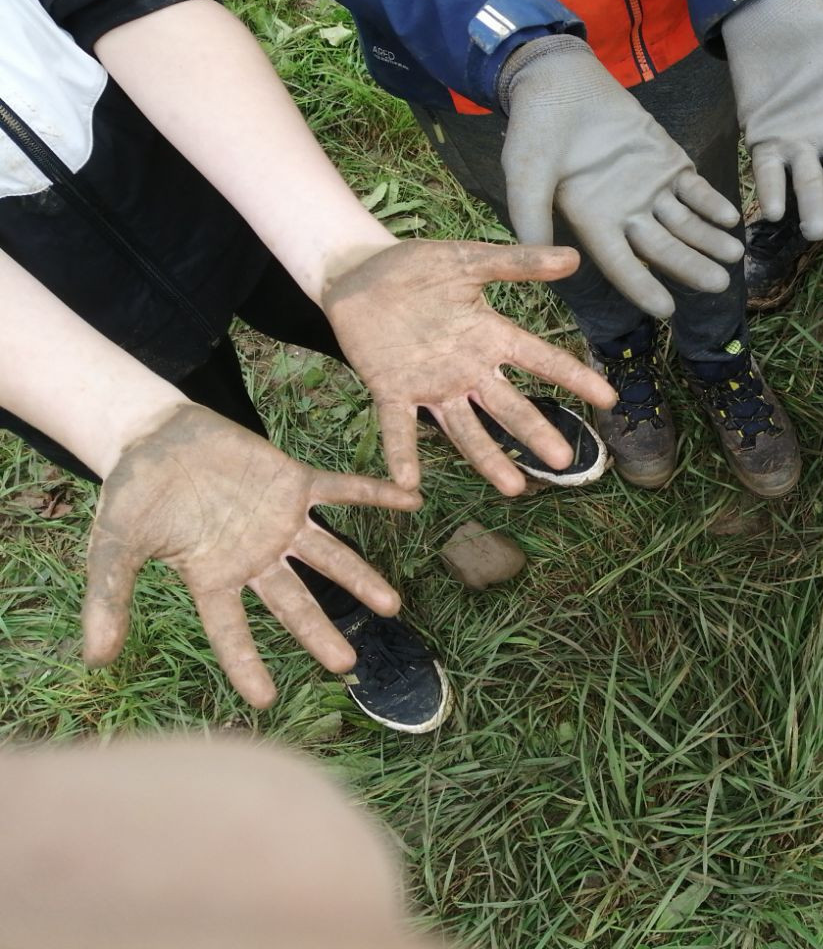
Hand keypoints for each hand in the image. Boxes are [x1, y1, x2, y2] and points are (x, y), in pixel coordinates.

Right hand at [83, 404, 419, 706]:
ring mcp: (279, 521)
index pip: (232, 632)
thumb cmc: (130, 495)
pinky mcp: (294, 481)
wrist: (153, 436)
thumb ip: (109, 599)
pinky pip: (342, 490)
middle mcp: (255, 558)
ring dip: (360, 577)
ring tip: (392, 605)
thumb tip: (96, 660)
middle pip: (294, 603)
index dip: (247, 664)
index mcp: (213, 578)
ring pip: (329, 554)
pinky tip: (412, 502)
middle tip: (348, 664)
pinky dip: (375, 494)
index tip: (267, 701)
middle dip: (320, 632)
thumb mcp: (113, 549)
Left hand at [322, 239, 618, 494]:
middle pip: (508, 406)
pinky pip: (399, 426)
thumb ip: (517, 263)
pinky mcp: (391, 390)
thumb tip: (572, 258)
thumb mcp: (469, 260)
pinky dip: (404, 454)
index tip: (607, 400)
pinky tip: (410, 482)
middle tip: (563, 461)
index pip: (540, 360)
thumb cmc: (417, 267)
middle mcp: (467, 369)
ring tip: (512, 487)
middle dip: (535, 432)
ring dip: (486, 458)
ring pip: (464, 428)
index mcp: (489, 335)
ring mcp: (430, 384)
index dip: (574, 378)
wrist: (358, 273)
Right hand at [499, 35, 743, 317]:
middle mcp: (625, 212)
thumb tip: (538, 255)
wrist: (559, 82)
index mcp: (593, 222)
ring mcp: (649, 188)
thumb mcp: (524, 173)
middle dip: (691, 266)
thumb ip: (531, 213)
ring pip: (685, 223)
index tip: (666, 311)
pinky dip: (712, 203)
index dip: (642, 287)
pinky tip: (730, 218)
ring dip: (709, 239)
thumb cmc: (535, 130)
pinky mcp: (667, 162)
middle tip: (719, 285)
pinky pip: (695, 189)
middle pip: (662, 249)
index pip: (621, 264)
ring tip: (734, 255)